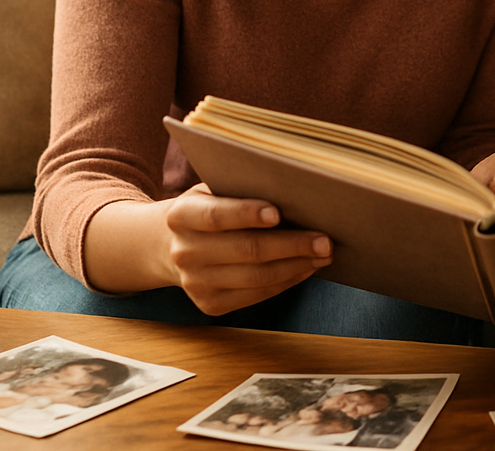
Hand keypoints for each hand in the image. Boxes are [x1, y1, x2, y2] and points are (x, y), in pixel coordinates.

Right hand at [159, 183, 332, 314]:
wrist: (170, 247)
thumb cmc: (208, 210)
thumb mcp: (213, 191)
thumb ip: (241, 190)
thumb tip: (296, 192)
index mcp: (181, 216)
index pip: (216, 216)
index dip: (246, 214)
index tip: (278, 212)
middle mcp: (184, 252)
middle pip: (246, 250)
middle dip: (291, 245)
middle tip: (324, 240)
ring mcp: (195, 283)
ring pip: (256, 277)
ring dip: (296, 266)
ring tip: (323, 255)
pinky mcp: (210, 304)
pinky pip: (257, 295)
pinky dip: (287, 281)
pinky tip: (305, 268)